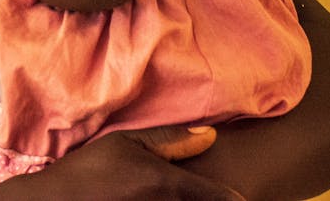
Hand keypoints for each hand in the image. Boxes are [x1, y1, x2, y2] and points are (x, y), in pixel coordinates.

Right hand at [25, 126, 244, 200]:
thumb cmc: (88, 171)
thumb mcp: (125, 143)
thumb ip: (169, 139)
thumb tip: (211, 135)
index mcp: (167, 185)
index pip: (221, 198)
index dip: (235, 198)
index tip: (241, 196)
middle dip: (213, 200)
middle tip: (215, 194)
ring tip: (176, 194)